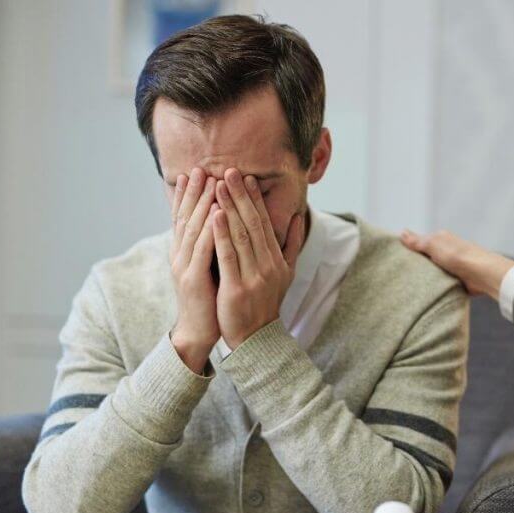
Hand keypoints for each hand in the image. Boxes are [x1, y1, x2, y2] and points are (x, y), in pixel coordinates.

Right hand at [169, 168, 219, 373]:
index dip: (188, 195)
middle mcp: (180, 256)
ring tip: (210, 183)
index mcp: (184, 252)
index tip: (195, 172)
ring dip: (201, 205)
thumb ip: (214, 245)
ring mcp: (184, 267)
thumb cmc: (209, 298)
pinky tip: (217, 214)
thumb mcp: (210, 267)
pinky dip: (210, 230)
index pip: (184, 217)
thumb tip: (222, 223)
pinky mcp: (194, 280)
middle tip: (201, 168)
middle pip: (186, 218)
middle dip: (194, 192)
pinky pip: (203, 251)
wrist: (199, 331)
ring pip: (193, 230)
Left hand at [213, 168, 303, 348]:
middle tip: (229, 171)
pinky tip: (214, 216)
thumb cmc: (267, 303)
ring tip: (218, 185)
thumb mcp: (287, 273)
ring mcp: (254, 276)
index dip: (255, 199)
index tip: (246, 177)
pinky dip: (221, 234)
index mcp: (277, 259)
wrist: (256, 339)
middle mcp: (268, 265)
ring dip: (229, 208)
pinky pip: (229, 256)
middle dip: (240, 196)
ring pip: (241, 235)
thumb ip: (292, 244)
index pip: (264, 223)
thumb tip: (299, 218)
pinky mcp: (238, 288)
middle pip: (253, 224)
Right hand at [399, 230, 513, 299]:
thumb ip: (417, 241)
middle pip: (426, 259)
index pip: (420, 243)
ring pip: (433, 272)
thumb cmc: (458, 255)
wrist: (482, 274)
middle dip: (416, 266)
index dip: (409, 250)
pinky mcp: (457, 280)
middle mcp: (447, 251)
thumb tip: (402, 232)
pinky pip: (441, 284)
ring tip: (410, 285)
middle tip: (400, 275)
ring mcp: (452, 266)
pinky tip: (426, 291)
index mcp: (441, 239)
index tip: (395, 258)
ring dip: (426, 278)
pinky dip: (435, 287)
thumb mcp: (433, 244)